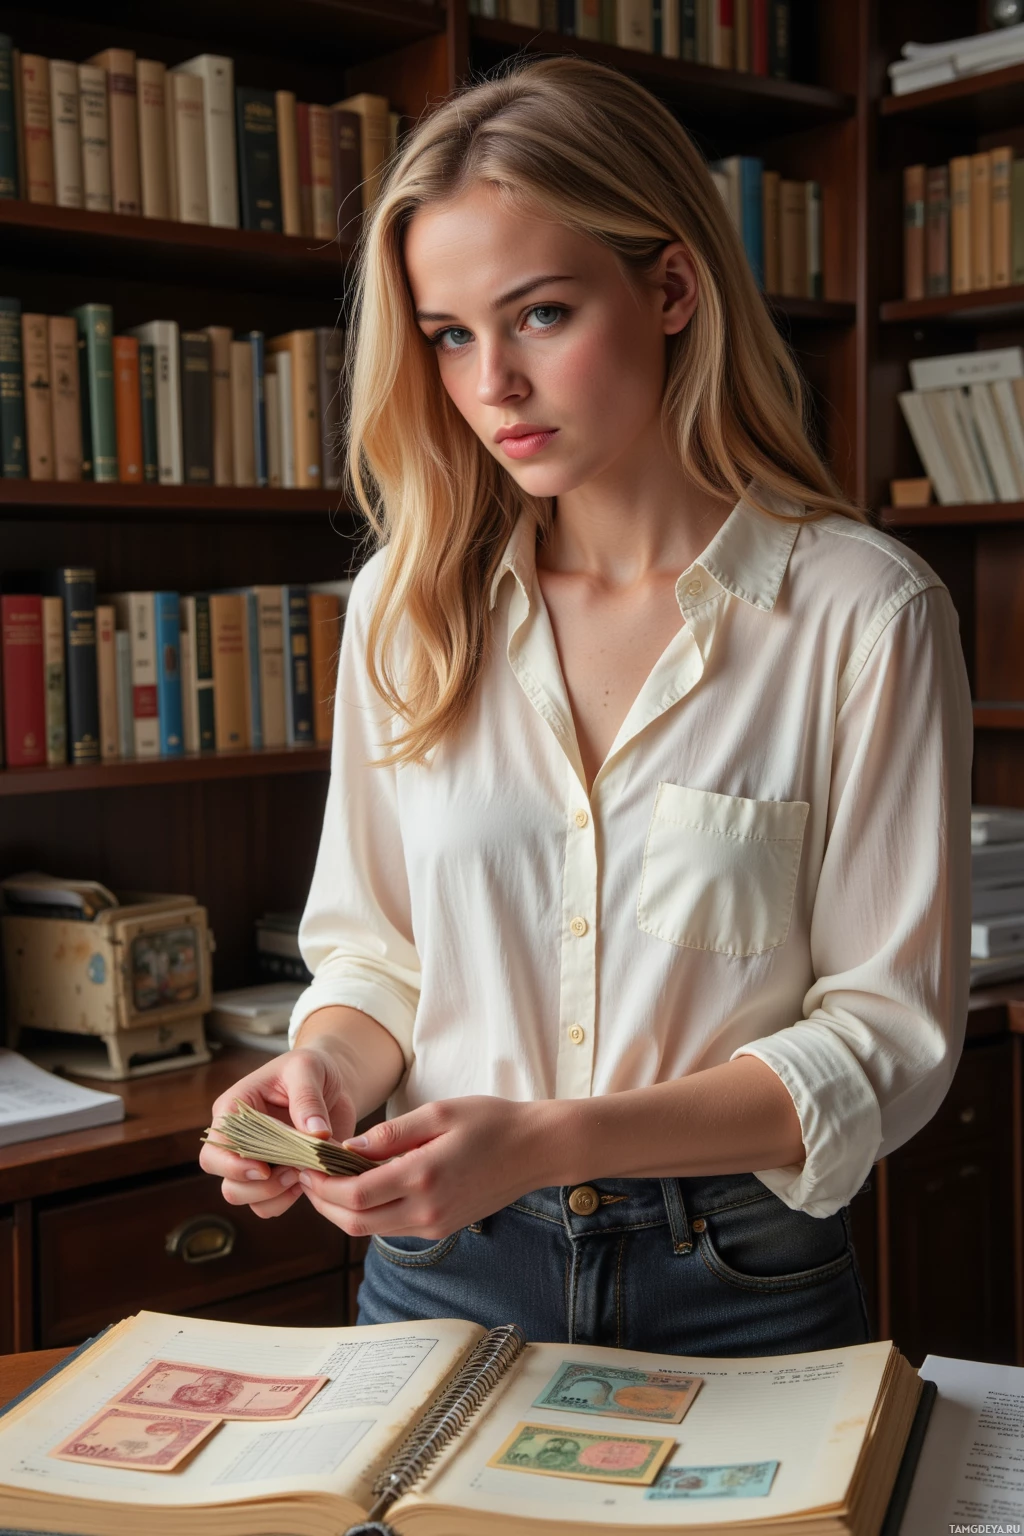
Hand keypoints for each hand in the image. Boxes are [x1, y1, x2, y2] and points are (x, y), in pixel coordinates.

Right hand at [199, 1046, 357, 1220]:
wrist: (333, 1080)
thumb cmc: (310, 1067)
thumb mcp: (307, 1069)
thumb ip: (307, 1099)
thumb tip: (317, 1134)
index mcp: (233, 1111)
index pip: (215, 1148)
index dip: (233, 1165)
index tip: (265, 1169)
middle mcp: (239, 1140)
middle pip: (227, 1182)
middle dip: (258, 1186)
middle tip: (293, 1170)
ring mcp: (257, 1161)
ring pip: (245, 1198)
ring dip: (274, 1195)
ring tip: (303, 1174)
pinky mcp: (279, 1175)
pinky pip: (269, 1204)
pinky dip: (287, 1200)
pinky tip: (308, 1180)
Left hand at [296, 1095, 552, 1239]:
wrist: (536, 1149)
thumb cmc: (492, 1122)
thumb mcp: (439, 1113)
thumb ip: (392, 1133)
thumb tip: (348, 1147)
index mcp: (424, 1176)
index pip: (356, 1194)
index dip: (323, 1185)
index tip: (306, 1167)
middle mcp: (427, 1210)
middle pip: (355, 1222)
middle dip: (323, 1202)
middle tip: (307, 1177)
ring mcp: (435, 1224)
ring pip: (371, 1230)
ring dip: (343, 1211)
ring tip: (328, 1181)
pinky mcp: (441, 1228)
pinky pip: (392, 1228)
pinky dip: (369, 1213)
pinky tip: (363, 1187)